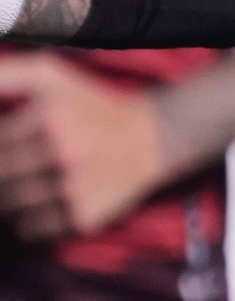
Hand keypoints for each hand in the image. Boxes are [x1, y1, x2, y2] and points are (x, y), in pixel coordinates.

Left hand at [0, 55, 169, 242]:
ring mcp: (72, 188)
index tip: (21, 146)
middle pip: (0, 175)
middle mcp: (61, 154)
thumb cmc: (93, 105)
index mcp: (50, 119)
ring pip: (10, 203)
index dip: (1, 146)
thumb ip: (6, 74)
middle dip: (4, 171)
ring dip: (11, 196)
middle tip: (24, 163)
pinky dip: (29, 220)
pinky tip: (43, 202)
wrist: (153, 139)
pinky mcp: (82, 215)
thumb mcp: (52, 75)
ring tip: (32, 181)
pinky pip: (34, 227)